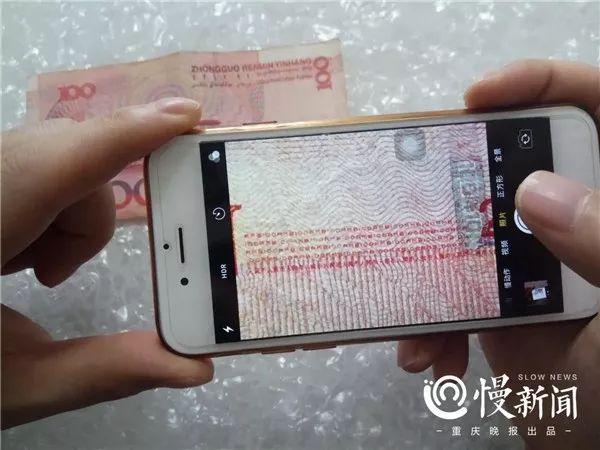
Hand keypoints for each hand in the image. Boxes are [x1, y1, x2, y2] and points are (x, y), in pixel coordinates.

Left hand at [1, 98, 212, 428]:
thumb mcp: (15, 384)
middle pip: (63, 159)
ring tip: (25, 273)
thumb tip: (199, 369)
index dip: (128, 134)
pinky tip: (12, 252)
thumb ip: (107, 371)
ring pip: (53, 157)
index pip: (58, 164)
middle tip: (50, 277)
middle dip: (85, 217)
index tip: (189, 116)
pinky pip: (35, 161)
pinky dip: (47, 204)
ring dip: (65, 216)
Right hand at [397, 60, 599, 447]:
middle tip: (413, 185)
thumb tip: (535, 190)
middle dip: (455, 176)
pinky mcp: (495, 303)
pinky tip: (428, 354)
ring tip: (414, 310)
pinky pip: (448, 289)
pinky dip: (428, 320)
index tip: (480, 97)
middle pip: (511, 164)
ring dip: (425, 266)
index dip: (544, 85)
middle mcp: (574, 225)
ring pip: (464, 230)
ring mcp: (530, 264)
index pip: (598, 110)